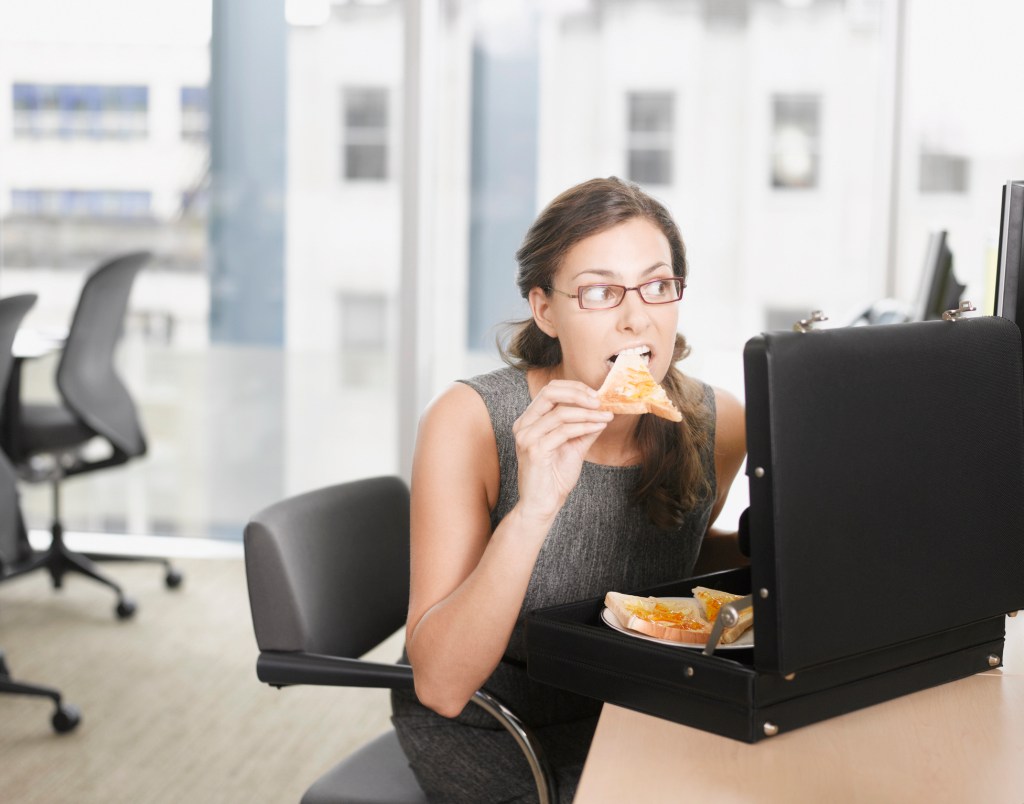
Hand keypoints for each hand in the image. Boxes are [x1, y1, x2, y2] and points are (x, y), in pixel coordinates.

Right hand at [511, 379, 612, 522]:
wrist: (543, 505)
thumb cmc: (554, 477)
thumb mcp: (573, 446)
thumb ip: (584, 427)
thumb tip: (603, 410)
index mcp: (529, 421)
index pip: (550, 390)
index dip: (574, 388)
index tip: (597, 394)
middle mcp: (523, 425)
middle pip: (550, 393)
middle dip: (579, 393)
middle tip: (600, 401)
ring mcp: (527, 437)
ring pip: (560, 413)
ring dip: (588, 413)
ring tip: (606, 416)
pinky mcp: (535, 451)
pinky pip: (564, 431)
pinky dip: (584, 427)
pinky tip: (598, 427)